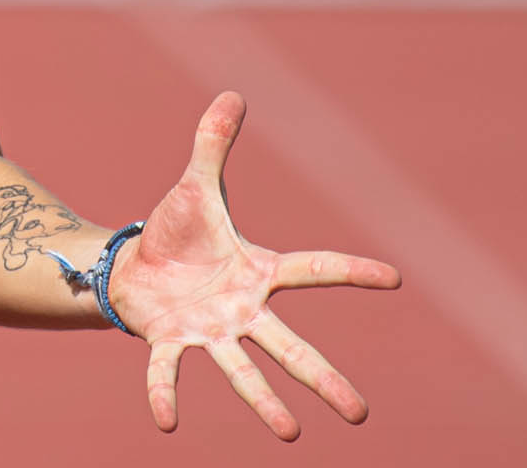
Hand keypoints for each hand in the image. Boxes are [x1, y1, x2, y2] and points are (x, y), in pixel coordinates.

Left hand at [110, 92, 400, 440]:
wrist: (133, 267)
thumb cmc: (176, 233)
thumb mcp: (196, 185)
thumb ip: (213, 144)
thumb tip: (233, 93)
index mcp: (258, 273)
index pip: (313, 269)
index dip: (351, 271)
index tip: (393, 279)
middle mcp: (242, 310)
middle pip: (289, 347)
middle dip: (323, 378)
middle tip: (359, 414)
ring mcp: (209, 332)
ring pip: (242, 371)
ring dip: (264, 401)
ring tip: (289, 433)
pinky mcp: (170, 342)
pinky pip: (168, 372)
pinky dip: (165, 394)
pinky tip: (167, 424)